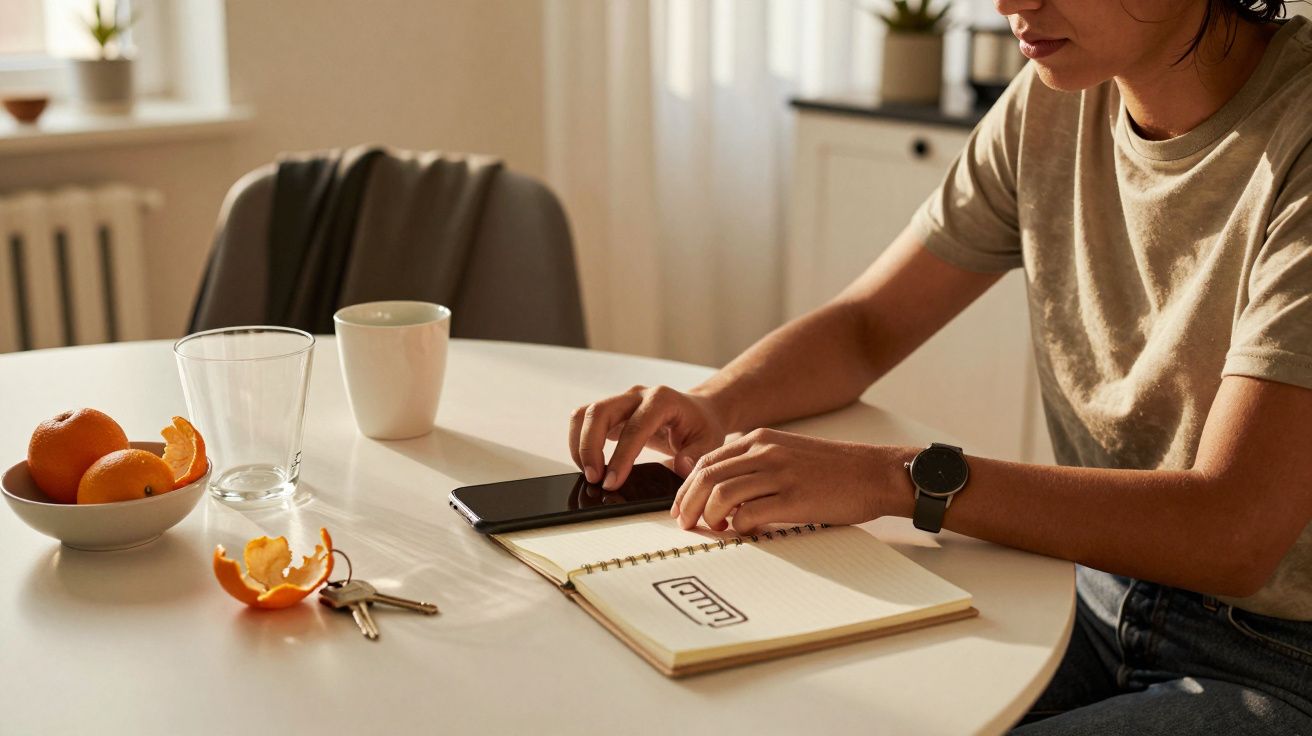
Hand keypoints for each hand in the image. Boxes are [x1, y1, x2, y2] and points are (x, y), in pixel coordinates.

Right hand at [568, 385, 729, 489]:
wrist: (697, 411)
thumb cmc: (701, 427)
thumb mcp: (709, 443)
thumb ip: (696, 456)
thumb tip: (679, 467)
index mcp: (662, 400)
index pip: (634, 427)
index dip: (620, 457)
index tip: (611, 482)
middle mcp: (637, 395)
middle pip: (599, 412)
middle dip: (590, 447)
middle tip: (594, 479)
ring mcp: (621, 400)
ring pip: (585, 414)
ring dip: (580, 445)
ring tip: (590, 473)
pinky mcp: (611, 410)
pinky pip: (584, 420)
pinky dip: (580, 442)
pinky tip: (590, 464)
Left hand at [671, 428, 901, 532]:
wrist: (875, 472)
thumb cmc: (835, 469)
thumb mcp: (788, 453)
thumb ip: (757, 464)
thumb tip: (724, 493)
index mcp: (761, 439)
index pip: (707, 460)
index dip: (687, 486)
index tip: (681, 506)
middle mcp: (766, 451)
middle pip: (707, 476)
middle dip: (688, 503)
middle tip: (685, 524)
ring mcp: (779, 473)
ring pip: (722, 494)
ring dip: (709, 516)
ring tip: (714, 529)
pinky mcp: (794, 498)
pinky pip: (749, 513)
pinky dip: (739, 527)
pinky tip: (746, 533)